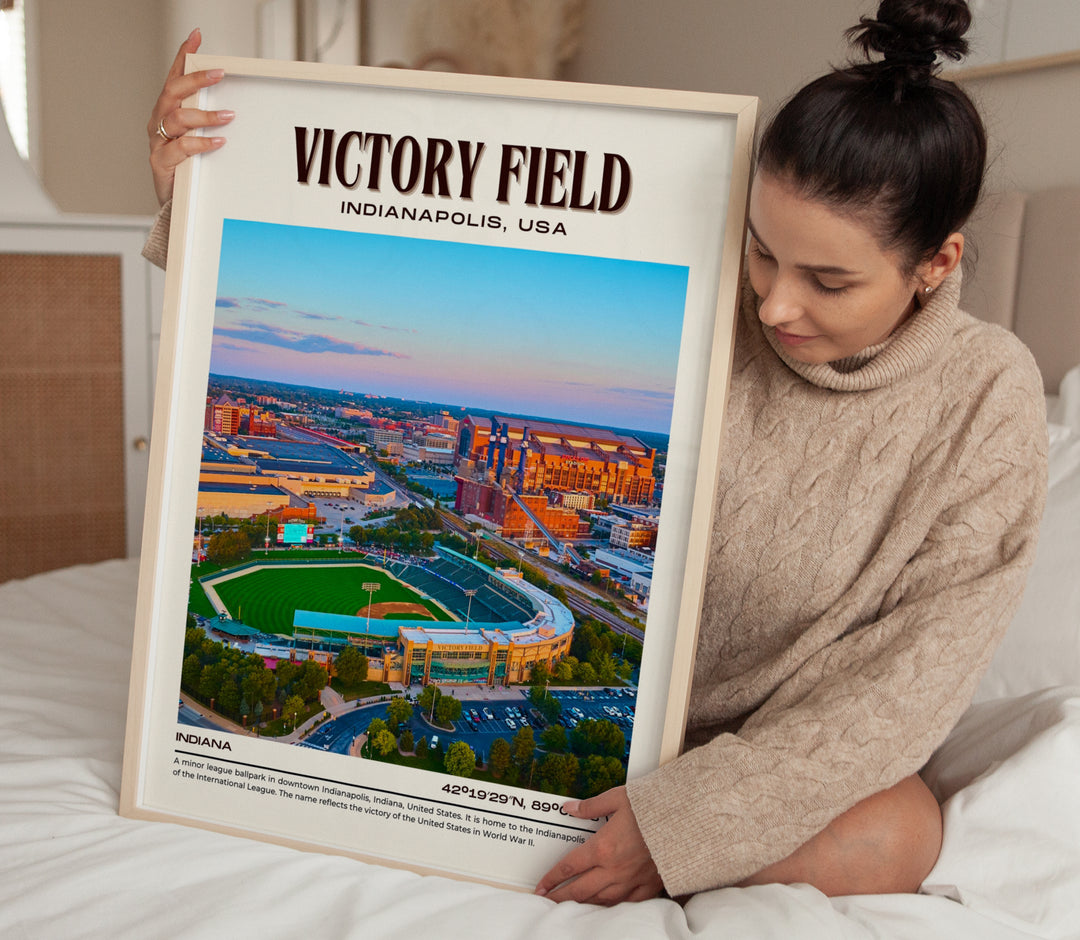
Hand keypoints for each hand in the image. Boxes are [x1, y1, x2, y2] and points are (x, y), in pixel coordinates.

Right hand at [147, 28, 234, 205]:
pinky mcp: (161, 162)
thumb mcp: (198, 137)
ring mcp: (158, 141)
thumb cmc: (188, 166)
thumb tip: (236, 104)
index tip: (196, 36)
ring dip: (204, 115)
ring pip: (177, 119)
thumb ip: (209, 119)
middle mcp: (159, 121)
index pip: (174, 76)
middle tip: (219, 73)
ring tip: (228, 116)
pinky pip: (181, 148)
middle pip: (173, 92)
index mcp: (167, 110)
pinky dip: (201, 143)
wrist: (174, 203)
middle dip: (195, 80)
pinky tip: (219, 142)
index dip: (183, 56)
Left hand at [534, 787, 662, 904]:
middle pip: (580, 890)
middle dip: (560, 897)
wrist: (685, 820)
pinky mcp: (648, 886)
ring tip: (571, 905)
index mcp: (602, 847)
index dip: (552, 878)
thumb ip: (591, 806)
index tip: (541, 886)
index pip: (569, 867)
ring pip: (600, 900)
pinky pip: (626, 903)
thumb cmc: (654, 808)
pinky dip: (612, 906)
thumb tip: (570, 808)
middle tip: (547, 901)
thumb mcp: (618, 799)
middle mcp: (614, 869)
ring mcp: (631, 880)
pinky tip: (605, 905)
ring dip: (582, 904)